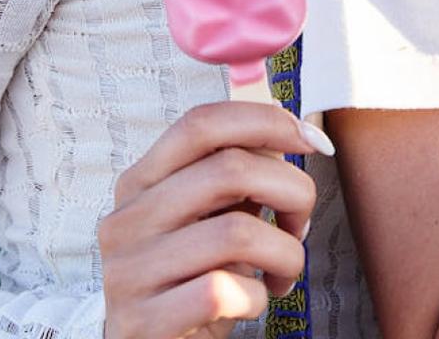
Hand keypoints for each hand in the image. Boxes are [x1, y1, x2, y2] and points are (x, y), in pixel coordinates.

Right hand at [99, 101, 327, 338]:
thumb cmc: (193, 278)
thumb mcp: (210, 217)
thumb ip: (237, 173)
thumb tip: (290, 125)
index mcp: (141, 181)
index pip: (200, 124)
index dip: (263, 121)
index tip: (311, 139)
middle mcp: (127, 219)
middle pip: (229, 170)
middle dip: (291, 191)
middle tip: (302, 221)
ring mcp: (129, 271)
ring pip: (236, 233)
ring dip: (284, 251)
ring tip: (283, 269)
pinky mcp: (142, 322)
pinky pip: (222, 291)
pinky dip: (257, 295)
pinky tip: (254, 300)